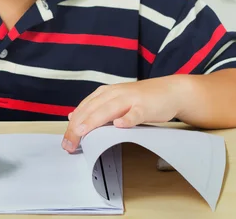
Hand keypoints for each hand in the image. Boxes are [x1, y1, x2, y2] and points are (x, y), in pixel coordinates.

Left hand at [62, 76, 185, 152]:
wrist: (169, 91)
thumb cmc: (140, 99)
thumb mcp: (114, 100)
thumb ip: (95, 108)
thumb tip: (73, 117)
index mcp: (105, 93)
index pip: (84, 108)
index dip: (73, 125)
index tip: (66, 141)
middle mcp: (115, 93)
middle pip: (92, 110)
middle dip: (78, 127)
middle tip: (69, 144)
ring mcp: (130, 99)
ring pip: (108, 109)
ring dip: (94, 121)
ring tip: (82, 132)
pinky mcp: (145, 106)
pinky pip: (135, 113)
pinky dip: (127, 119)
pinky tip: (120, 125)